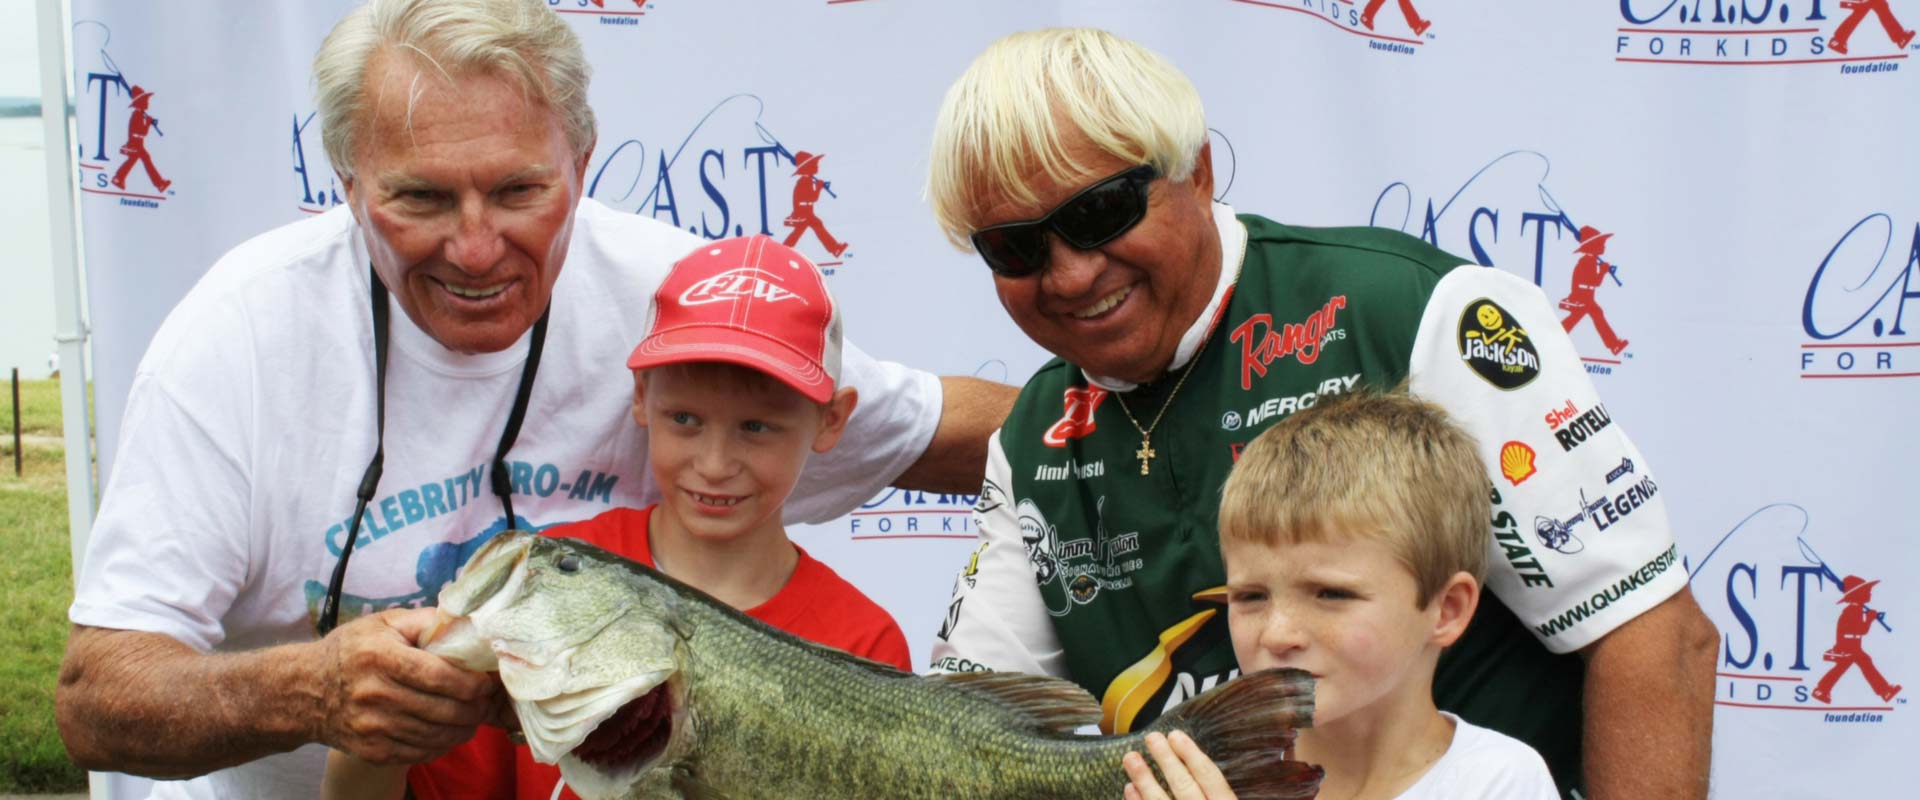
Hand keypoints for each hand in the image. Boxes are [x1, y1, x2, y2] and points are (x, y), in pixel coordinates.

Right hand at [314, 607, 500, 764]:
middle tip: (487, 701)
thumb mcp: (382, 623)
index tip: (486, 682)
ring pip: (436, 735)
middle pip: (443, 710)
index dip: (470, 682)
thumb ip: (424, 621)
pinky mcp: (372, 750)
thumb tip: (464, 622)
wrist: (304, 691)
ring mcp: (372, 727)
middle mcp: (374, 694)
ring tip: (474, 717)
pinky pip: (420, 753)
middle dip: (475, 708)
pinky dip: (442, 745)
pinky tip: (449, 732)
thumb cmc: (351, 651)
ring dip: (464, 728)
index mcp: (380, 657)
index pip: (438, 675)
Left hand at [1122, 731, 1235, 799]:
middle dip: (1166, 760)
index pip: (1210, 778)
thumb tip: (1206, 765)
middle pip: (1185, 786)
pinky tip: (1129, 788)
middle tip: (1151, 737)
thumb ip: (1222, 789)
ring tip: (1130, 758)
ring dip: (1144, 779)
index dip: (1192, 755)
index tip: (1176, 736)